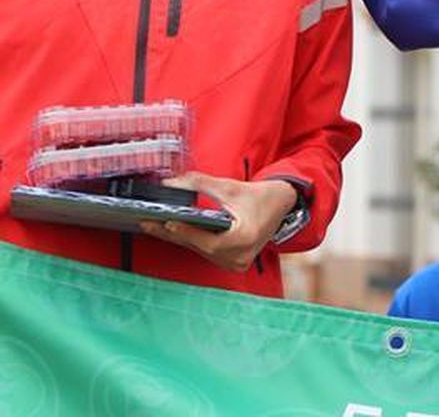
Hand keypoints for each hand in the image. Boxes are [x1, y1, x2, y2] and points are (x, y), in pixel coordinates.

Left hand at [139, 173, 299, 272]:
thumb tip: (172, 183)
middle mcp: (239, 256)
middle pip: (197, 246)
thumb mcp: (230, 187)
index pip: (204, 239)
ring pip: (199, 250)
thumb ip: (199, 184)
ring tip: (155, 227)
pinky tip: (174, 232)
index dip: (183, 230)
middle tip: (148, 223)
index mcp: (242, 240)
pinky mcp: (233, 262)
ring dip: (179, 238)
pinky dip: (192, 241)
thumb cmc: (261, 196)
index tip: (163, 222)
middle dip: (172, 233)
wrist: (283, 204)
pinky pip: (206, 252)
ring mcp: (236, 262)